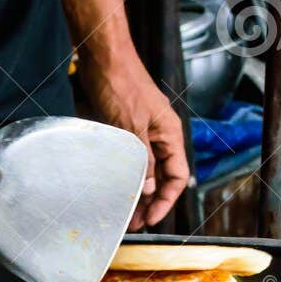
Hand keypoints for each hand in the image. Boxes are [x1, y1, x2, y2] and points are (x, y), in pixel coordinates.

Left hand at [80, 57, 189, 227]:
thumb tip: (149, 188)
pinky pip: (131, 159)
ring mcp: (143, 132)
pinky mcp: (126, 129)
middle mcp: (160, 136)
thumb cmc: (120, 84)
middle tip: (135, 223)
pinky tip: (114, 188)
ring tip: (124, 212)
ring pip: (146, 170)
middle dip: (151, 202)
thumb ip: (143, 159)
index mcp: (169, 134)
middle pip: (162, 177)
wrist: (103, 58)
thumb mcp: (132, 126)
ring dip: (137, 192)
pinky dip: (125, 175)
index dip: (166, 200)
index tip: (151, 218)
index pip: (177, 176)